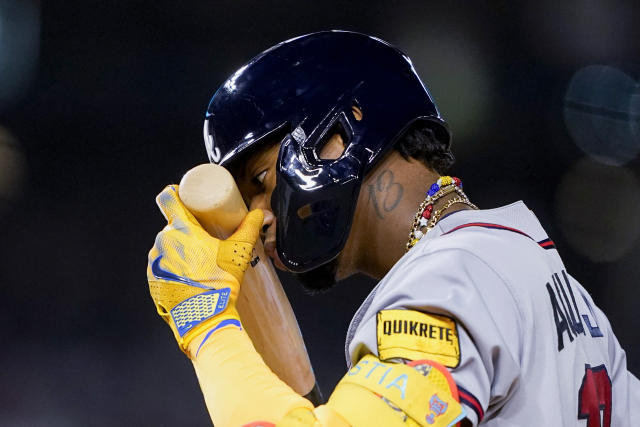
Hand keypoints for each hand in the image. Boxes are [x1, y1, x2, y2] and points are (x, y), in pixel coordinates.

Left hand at [146, 185, 262, 352]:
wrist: (204, 319)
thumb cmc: (220, 283)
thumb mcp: (238, 253)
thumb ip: (248, 229)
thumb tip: (259, 214)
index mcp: (180, 229)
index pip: (168, 199)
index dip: (175, 194)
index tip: (184, 197)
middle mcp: (162, 242)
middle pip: (171, 225)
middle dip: (185, 229)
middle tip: (203, 237)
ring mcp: (154, 262)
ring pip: (166, 246)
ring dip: (178, 249)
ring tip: (198, 261)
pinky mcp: (152, 280)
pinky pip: (161, 266)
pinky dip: (173, 268)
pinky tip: (188, 277)